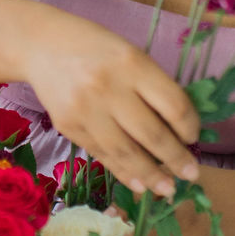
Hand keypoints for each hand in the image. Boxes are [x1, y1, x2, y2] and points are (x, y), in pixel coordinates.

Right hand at [26, 13, 200, 197]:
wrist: (41, 46)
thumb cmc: (95, 48)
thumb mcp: (130, 54)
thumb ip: (152, 86)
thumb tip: (179, 130)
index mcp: (131, 64)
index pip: (173, 105)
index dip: (190, 127)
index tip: (194, 138)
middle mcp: (108, 88)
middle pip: (152, 134)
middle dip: (176, 159)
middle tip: (192, 174)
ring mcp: (85, 110)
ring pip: (126, 152)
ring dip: (151, 175)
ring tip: (168, 189)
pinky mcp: (68, 127)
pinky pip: (102, 155)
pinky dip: (123, 172)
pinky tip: (140, 184)